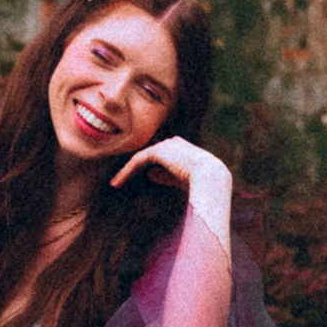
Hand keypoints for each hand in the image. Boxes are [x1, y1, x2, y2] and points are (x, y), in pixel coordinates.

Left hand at [111, 135, 227, 197]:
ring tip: (115, 183)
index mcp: (183, 148)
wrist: (211, 178)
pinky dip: (127, 171)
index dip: (147, 167)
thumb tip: (150, 174)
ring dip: (126, 171)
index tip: (137, 180)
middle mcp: (174, 143)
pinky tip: (118, 182)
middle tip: (119, 180)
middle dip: (133, 168)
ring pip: (141, 158)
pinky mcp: (158, 151)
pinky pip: (138, 160)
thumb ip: (166, 175)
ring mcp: (166, 145)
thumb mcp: (181, 179)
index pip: (160, 156)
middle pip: (148, 155)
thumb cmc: (204, 183)